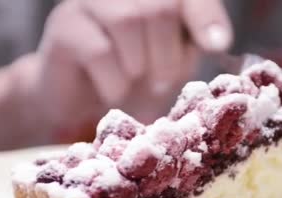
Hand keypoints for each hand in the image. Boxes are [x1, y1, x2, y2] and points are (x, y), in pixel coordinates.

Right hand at [10, 0, 232, 135]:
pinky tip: (113, 92)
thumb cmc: (131, 78)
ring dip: (140, 65)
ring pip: (127, 21)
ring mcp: (87, 3)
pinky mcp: (63, 28)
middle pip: (158, 6)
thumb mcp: (171, 61)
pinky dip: (114, 82)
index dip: (204, 15)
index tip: (218, 45)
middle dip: (168, 53)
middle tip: (163, 81)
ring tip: (136, 83)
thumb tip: (218, 40)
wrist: (79, 103)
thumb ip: (192, 44)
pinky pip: (98, 50)